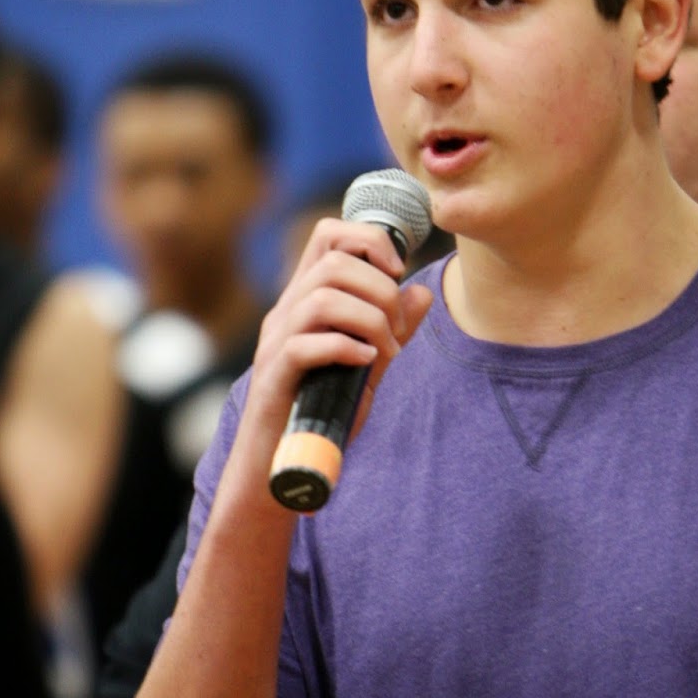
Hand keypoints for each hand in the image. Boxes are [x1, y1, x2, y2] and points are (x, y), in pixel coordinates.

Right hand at [243, 216, 433, 466]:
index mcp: (306, 299)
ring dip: (370, 321)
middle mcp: (287, 312)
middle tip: (398, 330)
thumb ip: (393, 329)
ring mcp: (276, 342)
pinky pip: (305, 345)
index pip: (329, 235)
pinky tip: (367, 364)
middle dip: (381, 290)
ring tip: (386, 352)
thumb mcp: (369, 364)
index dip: (368, 239)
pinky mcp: (274, 376)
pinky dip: (346, 348)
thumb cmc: (323, 410)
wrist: (280, 462)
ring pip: (323, 298)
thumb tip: (423, 292)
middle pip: (334, 263)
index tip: (398, 270)